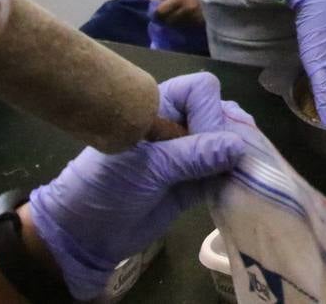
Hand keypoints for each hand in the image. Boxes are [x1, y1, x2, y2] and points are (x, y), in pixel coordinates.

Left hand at [27, 73, 246, 299]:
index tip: (205, 141)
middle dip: (230, 133)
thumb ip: (193, 156)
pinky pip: (224, 172)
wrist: (87, 235)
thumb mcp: (147, 168)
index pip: (201, 91)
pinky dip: (234, 178)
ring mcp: (190, 153)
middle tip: (227, 162)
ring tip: (239, 174)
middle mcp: (180, 124)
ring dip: (237, 156)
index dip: (209, 112)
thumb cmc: (106, 188)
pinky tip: (238, 187)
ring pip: (227, 142)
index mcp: (160, 107)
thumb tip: (238, 146)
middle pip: (221, 113)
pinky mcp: (196, 181)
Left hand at [151, 0, 201, 24]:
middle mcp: (185, 10)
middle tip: (163, 17)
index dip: (155, 14)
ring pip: (176, 26)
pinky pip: (185, 27)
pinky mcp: (199, 22)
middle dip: (163, 19)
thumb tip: (151, 3)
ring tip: (173, 18)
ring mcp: (193, 17)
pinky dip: (181, 25)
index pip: (160, 12)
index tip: (154, 13)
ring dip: (172, 23)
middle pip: (167, 21)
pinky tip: (182, 20)